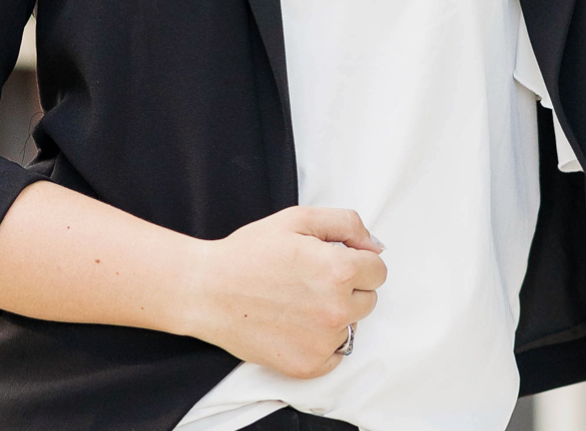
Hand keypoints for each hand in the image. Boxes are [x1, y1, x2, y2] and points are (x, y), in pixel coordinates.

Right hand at [186, 206, 386, 378]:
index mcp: (339, 271)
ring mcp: (323, 341)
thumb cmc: (249, 253)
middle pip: (369, 300)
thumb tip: (376, 246)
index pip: (378, 271)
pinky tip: (296, 325)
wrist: (206, 291)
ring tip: (299, 303)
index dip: (357, 262)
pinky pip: (336, 355)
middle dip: (348, 288)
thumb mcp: (298, 219)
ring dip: (335, 315)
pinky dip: (322, 343)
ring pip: (352, 326)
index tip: (333, 262)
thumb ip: (347, 224)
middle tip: (311, 281)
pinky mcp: (307, 365)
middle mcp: (336, 309)